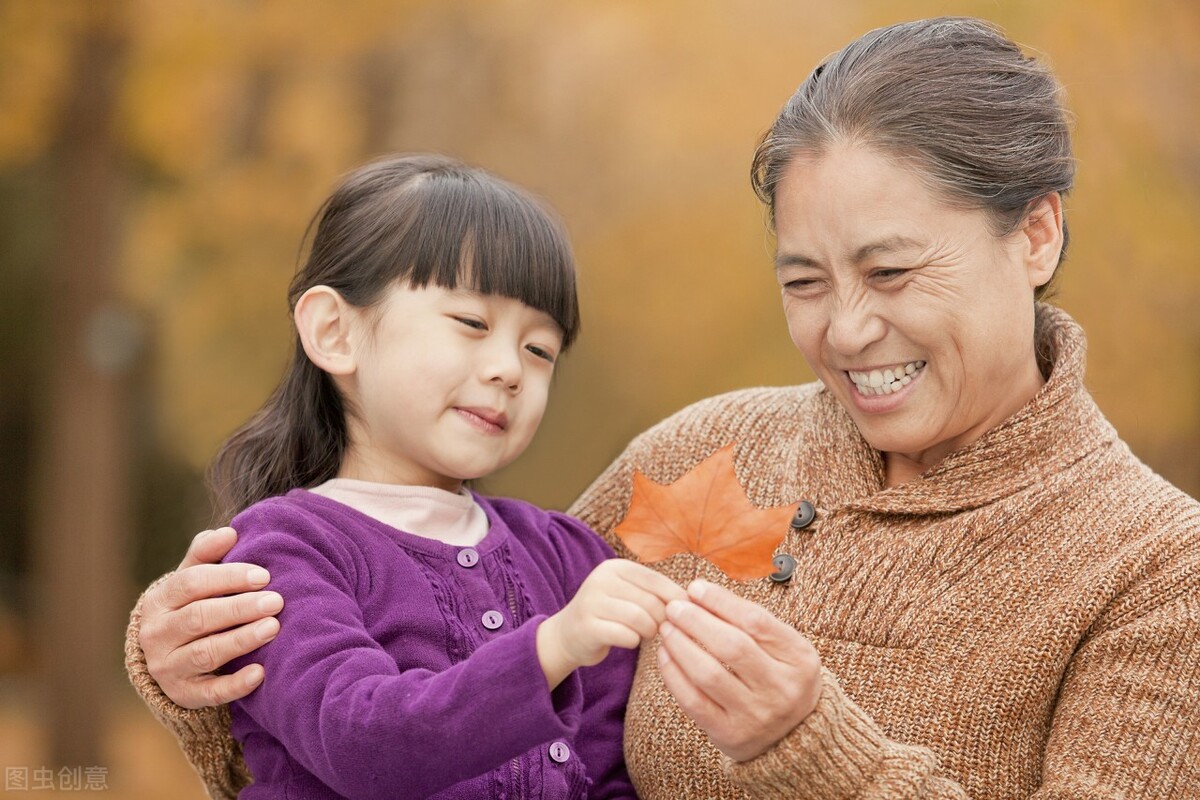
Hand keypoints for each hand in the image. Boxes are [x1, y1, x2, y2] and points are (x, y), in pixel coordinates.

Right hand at [140, 527, 283, 708]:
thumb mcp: (191, 580)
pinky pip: (210, 693)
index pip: (190, 584)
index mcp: (159, 601)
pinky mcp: (185, 695)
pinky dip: (235, 684)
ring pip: (205, 653)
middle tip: (276, 600)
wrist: (170, 659)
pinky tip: (261, 672)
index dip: (228, 577)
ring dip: (241, 640)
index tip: (264, 575)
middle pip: (198, 618)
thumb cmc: (191, 607)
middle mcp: (157, 635)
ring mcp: (168, 668)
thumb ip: (206, 555)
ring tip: (273, 627)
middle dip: (239, 608)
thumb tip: (229, 532)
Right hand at [537, 559, 685, 688]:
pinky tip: (629, 641)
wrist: (568, 635)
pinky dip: (633, 641)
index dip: (675, 600)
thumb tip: (695, 601)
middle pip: (651, 601)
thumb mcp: (630, 595)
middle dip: (662, 620)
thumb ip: (656, 593)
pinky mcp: (586, 626)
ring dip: (649, 631)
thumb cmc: (611, 615)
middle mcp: (601, 579)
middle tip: (659, 629)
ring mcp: (591, 602)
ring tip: (645, 634)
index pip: (656, 580)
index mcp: (616, 567)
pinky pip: (625, 635)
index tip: (684, 616)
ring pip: (640, 618)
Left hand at [657, 579, 821, 761]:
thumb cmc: (779, 676)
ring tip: (667, 628)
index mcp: (800, 659)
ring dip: (681, 645)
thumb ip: (749, 621)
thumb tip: (699, 592)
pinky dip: (674, 675)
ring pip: (709, 674)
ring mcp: (757, 715)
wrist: (794, 736)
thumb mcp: (784, 647)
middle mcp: (782, 689)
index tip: (696, 587)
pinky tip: (665, 655)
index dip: (721, 601)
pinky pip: (694, 702)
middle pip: (732, 647)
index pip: (756, 622)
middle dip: (697, 621)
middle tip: (674, 606)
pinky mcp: (731, 735)